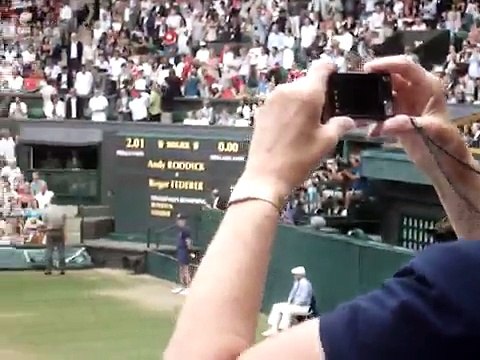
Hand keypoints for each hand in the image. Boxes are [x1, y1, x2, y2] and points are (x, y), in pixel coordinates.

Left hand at [242, 59, 354, 196]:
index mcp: (307, 93)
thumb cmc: (299, 159)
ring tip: (306, 124)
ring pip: (292, 92)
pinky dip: (287, 109)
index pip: (321, 67)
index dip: (330, 69)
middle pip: (307, 81)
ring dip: (301, 102)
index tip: (335, 77)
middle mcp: (287, 90)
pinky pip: (280, 102)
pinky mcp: (261, 110)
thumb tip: (348, 121)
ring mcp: (271, 99)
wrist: (266, 175)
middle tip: (323, 113)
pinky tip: (290, 129)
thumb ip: (340, 125)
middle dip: (316, 93)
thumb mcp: (326, 142)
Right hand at [365, 56, 472, 179]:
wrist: (442, 161)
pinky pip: (379, 111)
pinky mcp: (395, 115)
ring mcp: (403, 102)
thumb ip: (408, 124)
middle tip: (355, 86)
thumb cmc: (444, 142)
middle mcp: (414, 90)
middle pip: (390, 77)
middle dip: (373, 79)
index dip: (387, 64)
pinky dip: (371, 116)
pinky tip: (364, 124)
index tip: (368, 69)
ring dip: (370, 98)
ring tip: (356, 104)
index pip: (406, 66)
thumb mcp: (431, 131)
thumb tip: (384, 125)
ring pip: (382, 93)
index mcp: (427, 86)